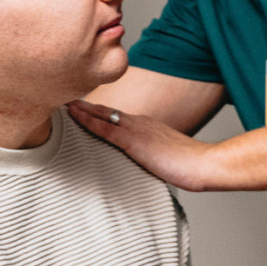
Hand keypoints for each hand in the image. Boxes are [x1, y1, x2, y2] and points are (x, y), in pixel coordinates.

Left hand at [67, 101, 216, 191]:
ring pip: (102, 115)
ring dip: (81, 109)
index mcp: (147, 126)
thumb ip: (153, 158)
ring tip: (62, 103)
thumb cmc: (192, 166)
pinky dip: (87, 120)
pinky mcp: (134, 140)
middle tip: (64, 98)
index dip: (97, 112)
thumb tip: (146, 167)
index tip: (81, 108)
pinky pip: (105, 127)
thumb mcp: (168, 158)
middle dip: (85, 105)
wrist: (204, 164)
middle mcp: (140, 122)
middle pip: (106, 111)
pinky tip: (74, 116)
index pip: (117, 117)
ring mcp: (136, 129)